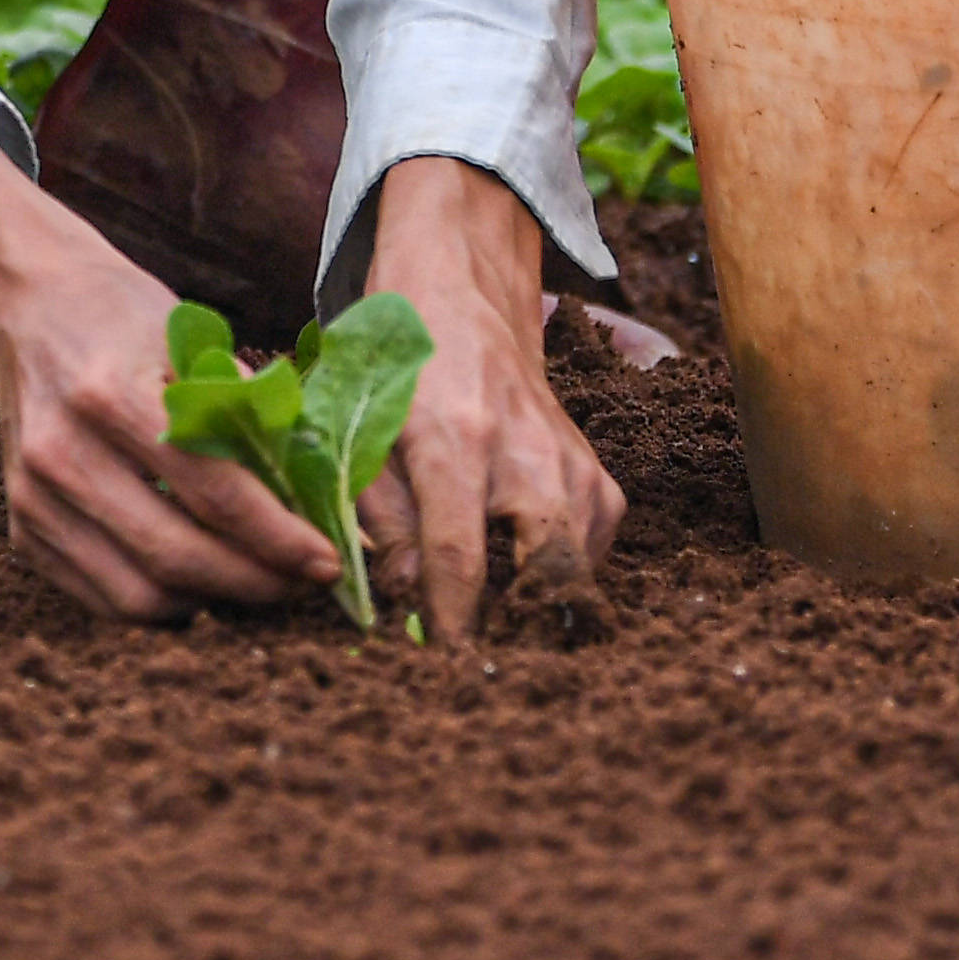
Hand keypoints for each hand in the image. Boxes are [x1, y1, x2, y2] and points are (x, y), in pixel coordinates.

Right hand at [0, 99, 335, 621]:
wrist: (23, 308)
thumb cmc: (120, 318)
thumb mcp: (190, 338)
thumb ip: (247, 409)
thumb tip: (319, 491)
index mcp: (109, 395)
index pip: (211, 491)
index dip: (279, 537)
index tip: (328, 560)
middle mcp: (60, 453)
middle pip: (176, 556)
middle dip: (257, 583)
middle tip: (305, 583)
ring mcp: (33, 499)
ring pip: (140, 595)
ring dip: (214, 602)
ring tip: (261, 583)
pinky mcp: (22, 530)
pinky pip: (105, 599)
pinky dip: (165, 603)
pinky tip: (204, 582)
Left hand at [355, 156, 624, 644]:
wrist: (461, 288)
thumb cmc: (396, 362)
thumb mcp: (361, 433)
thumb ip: (379, 520)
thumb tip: (403, 601)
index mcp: (455, 440)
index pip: (462, 559)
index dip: (453, 626)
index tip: (442, 671)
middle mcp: (525, 451)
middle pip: (547, 572)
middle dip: (519, 632)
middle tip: (481, 667)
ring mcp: (571, 460)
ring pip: (576, 569)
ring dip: (538, 608)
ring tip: (496, 625)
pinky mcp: (597, 471)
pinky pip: (592, 549)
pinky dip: (562, 575)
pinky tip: (522, 576)